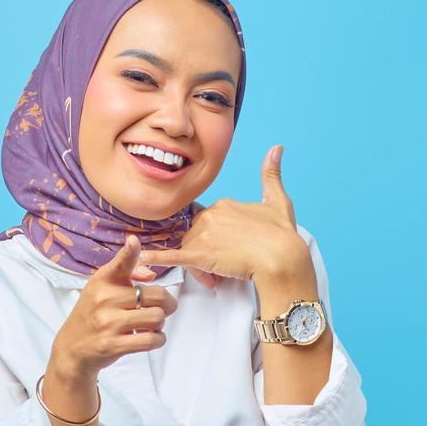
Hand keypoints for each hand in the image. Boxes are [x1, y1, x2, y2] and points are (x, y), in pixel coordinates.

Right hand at [47, 233, 179, 380]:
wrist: (71, 349)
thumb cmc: (92, 316)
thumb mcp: (100, 289)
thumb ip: (126, 275)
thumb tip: (150, 274)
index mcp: (102, 281)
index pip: (120, 264)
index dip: (130, 252)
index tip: (134, 242)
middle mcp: (105, 299)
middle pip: (157, 296)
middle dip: (168, 303)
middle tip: (163, 308)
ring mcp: (108, 323)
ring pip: (157, 318)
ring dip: (160, 324)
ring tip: (150, 325)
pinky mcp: (114, 345)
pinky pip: (150, 340)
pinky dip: (158, 339)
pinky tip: (150, 337)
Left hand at [137, 145, 310, 287]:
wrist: (282, 257)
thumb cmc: (282, 234)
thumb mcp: (278, 200)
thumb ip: (271, 174)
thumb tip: (277, 148)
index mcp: (223, 204)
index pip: (207, 224)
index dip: (215, 240)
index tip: (228, 251)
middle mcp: (210, 216)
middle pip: (195, 237)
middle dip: (205, 254)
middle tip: (223, 268)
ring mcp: (204, 235)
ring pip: (189, 251)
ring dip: (199, 267)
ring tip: (217, 277)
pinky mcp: (200, 255)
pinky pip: (173, 255)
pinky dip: (157, 257)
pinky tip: (143, 260)